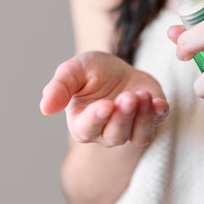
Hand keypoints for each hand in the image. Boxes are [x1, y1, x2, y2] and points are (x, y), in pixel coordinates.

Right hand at [40, 51, 168, 146]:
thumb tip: (44, 108)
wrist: (117, 68)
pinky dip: (159, 114)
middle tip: (128, 98)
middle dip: (123, 117)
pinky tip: (159, 102)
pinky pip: (157, 123)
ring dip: (142, 118)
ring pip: (138, 135)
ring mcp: (131, 128)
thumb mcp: (73, 71)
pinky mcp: (151, 117)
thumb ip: (59, 88)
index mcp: (82, 122)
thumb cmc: (90, 72)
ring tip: (142, 95)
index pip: (87, 128)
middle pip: (115, 135)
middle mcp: (106, 131)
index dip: (96, 119)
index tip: (105, 106)